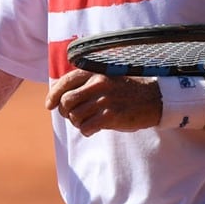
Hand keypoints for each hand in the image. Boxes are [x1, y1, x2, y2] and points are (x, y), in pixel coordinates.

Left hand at [45, 71, 159, 135]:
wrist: (155, 99)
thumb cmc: (128, 91)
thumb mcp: (107, 78)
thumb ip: (87, 83)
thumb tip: (60, 97)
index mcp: (95, 72)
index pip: (66, 81)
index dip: (53, 95)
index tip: (49, 105)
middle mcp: (98, 84)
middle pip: (66, 101)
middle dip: (65, 112)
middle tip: (73, 117)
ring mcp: (104, 100)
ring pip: (75, 116)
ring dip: (77, 123)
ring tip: (87, 122)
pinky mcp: (110, 116)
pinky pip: (86, 127)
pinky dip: (86, 131)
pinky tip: (93, 129)